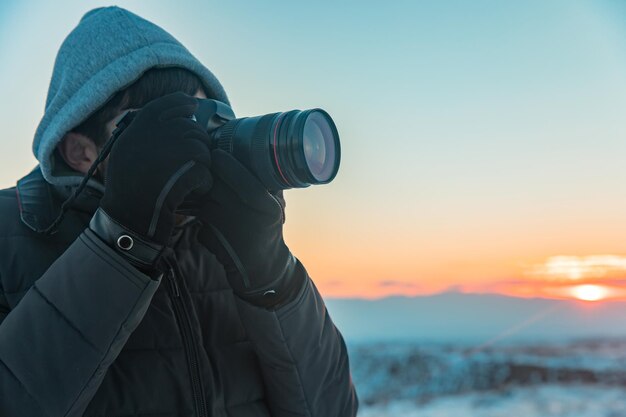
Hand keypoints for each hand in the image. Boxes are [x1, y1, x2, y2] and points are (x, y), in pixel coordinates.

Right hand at [92, 92, 211, 267]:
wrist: (127, 220)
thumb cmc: (127, 190)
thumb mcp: (126, 153)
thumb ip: (146, 134)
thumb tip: (174, 117)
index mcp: (139, 128)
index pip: (167, 103)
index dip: (182, 103)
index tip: (192, 107)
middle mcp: (155, 134)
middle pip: (192, 129)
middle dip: (197, 145)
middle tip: (189, 165)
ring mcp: (173, 151)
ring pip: (203, 150)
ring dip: (200, 167)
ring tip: (185, 182)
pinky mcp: (187, 171)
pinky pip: (206, 173)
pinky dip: (203, 185)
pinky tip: (190, 194)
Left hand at [197, 149, 304, 307]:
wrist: (262, 267)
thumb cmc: (268, 229)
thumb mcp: (276, 206)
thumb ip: (268, 182)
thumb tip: (255, 151)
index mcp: (267, 207)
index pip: (244, 181)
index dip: (227, 164)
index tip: (216, 152)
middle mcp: (247, 218)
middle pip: (217, 187)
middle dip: (208, 176)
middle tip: (204, 166)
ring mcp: (227, 230)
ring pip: (204, 202)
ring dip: (202, 196)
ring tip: (209, 196)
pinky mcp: (211, 239)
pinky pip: (198, 219)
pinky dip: (199, 217)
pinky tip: (209, 220)